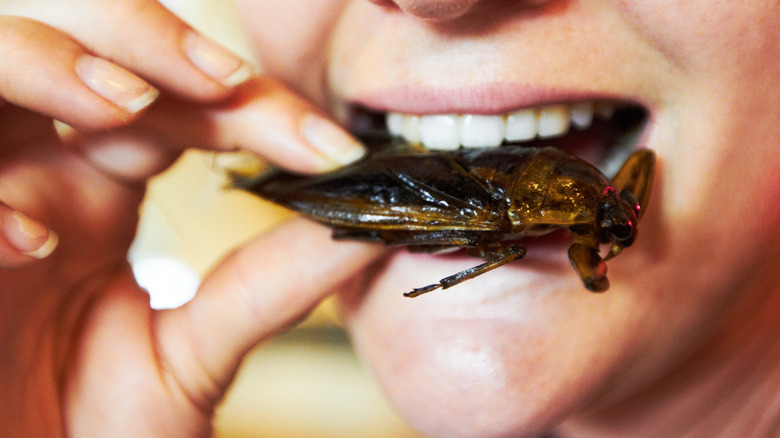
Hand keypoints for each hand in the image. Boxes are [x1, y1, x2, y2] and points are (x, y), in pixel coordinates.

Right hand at [0, 1, 374, 436]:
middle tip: (220, 79)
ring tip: (127, 105)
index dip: (251, 105)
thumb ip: (267, 287)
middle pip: (77, 47)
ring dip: (55, 68)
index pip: (177, 104)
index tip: (331, 150)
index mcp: (100, 189)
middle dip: (146, 40)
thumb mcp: (194, 354)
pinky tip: (34, 243)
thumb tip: (365, 230)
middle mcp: (40, 178)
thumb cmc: (94, 430)